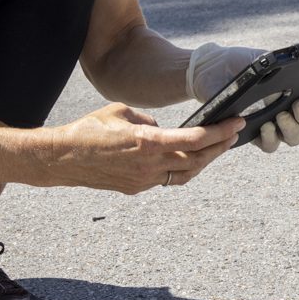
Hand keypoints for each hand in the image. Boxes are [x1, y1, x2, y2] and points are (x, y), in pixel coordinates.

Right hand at [46, 102, 243, 193]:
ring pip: (186, 174)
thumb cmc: (89, 130)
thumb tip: (162, 129)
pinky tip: (187, 159)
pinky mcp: (136, 188)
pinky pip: (167, 179)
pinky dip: (182, 169)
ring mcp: (144, 180)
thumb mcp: (122, 111)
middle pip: (197, 159)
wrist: (63, 158)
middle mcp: (150, 165)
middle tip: (234, 134)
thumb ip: (148, 120)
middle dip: (220, 146)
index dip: (220, 131)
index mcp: (148, 142)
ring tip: (217, 147)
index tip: (235, 122)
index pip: (194, 139)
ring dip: (204, 161)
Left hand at [187, 41, 298, 153]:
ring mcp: (272, 124)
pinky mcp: (254, 135)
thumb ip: (274, 64)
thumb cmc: (238, 63)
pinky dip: (270, 138)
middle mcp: (285, 110)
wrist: (213, 70)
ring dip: (291, 128)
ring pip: (292, 137)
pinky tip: (265, 126)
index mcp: (291, 90)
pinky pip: (269, 145)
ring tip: (280, 116)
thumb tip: (287, 69)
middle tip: (296, 103)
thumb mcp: (257, 59)